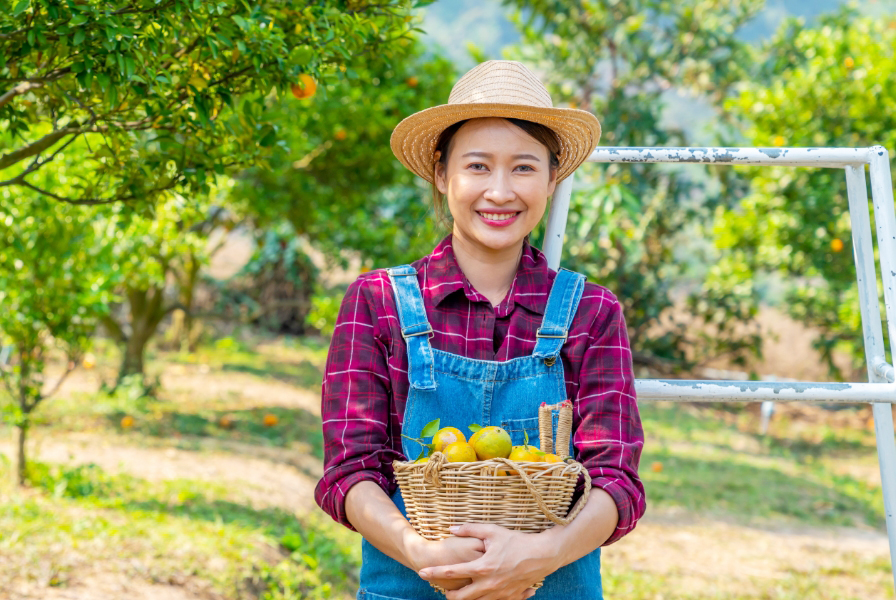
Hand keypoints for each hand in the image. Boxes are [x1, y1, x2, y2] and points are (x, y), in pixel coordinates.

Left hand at [417, 524, 557, 599]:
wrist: (543, 556)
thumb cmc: (517, 541)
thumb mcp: (492, 531)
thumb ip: (470, 529)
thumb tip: (451, 529)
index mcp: (482, 567)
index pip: (452, 572)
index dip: (435, 573)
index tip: (422, 573)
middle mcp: (489, 584)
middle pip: (461, 597)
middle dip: (449, 595)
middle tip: (443, 590)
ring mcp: (499, 593)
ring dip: (466, 599)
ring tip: (461, 592)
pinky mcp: (510, 598)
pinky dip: (485, 599)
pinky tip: (483, 593)